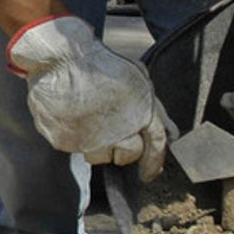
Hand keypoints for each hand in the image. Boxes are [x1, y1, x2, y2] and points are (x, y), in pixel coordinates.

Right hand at [7, 15, 175, 179]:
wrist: (61, 59)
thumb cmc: (101, 64)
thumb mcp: (138, 78)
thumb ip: (156, 109)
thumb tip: (172, 133)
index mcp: (142, 115)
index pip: (155, 148)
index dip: (153, 164)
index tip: (148, 174)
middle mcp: (119, 133)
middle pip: (127, 156)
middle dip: (123, 147)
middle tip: (111, 128)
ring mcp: (90, 140)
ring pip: (99, 157)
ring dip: (97, 145)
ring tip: (88, 120)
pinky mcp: (65, 142)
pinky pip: (73, 148)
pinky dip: (73, 136)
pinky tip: (71, 116)